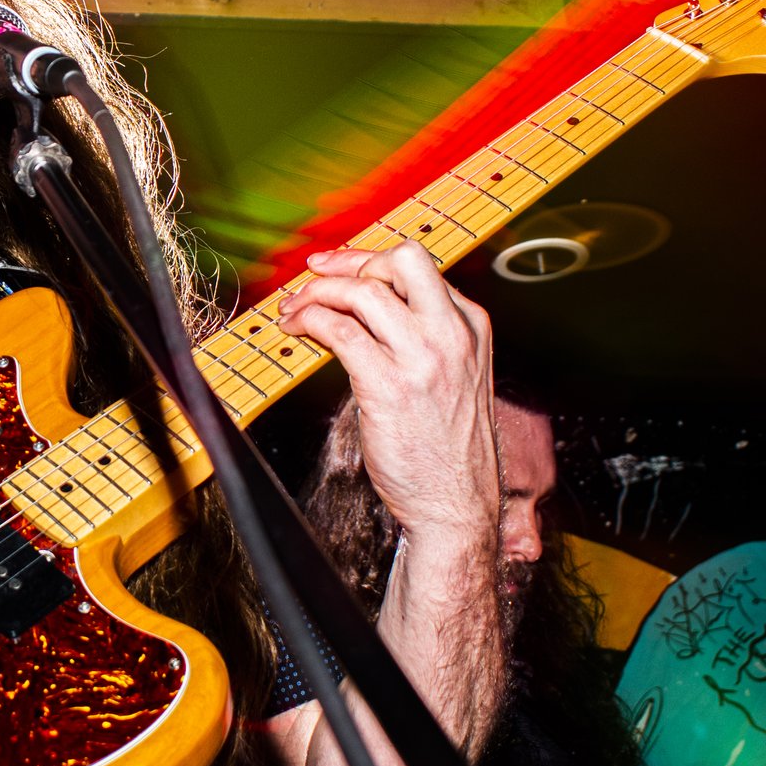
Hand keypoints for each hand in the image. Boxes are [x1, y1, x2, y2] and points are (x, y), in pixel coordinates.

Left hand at [276, 244, 497, 533]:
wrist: (456, 506)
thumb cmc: (449, 450)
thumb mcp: (459, 377)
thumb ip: (428, 336)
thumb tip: (370, 307)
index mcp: (471, 326)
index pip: (419, 266)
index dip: (369, 260)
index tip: (338, 267)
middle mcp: (451, 334)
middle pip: (399, 261)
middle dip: (349, 260)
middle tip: (314, 274)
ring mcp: (422, 358)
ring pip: (361, 292)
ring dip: (317, 294)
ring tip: (294, 311)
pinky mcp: (388, 385)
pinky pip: (338, 330)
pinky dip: (309, 321)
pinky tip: (297, 331)